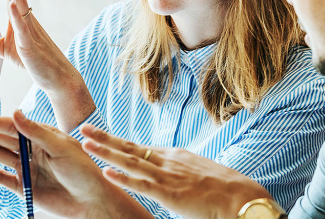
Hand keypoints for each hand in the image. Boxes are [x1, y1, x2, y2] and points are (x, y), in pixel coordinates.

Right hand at [0, 110, 153, 218]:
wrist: (92, 200)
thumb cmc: (84, 170)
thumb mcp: (62, 147)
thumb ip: (36, 132)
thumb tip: (15, 113)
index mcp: (41, 134)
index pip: (10, 126)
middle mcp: (31, 148)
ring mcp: (26, 167)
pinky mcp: (24, 187)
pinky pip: (0, 177)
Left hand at [81, 124, 272, 218]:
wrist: (241, 197)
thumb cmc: (223, 190)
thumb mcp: (196, 175)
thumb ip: (180, 174)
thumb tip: (171, 178)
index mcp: (173, 156)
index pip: (138, 147)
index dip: (116, 141)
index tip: (98, 135)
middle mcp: (167, 161)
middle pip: (128, 147)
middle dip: (104, 138)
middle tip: (83, 128)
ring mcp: (167, 176)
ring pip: (130, 161)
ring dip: (106, 152)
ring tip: (86, 144)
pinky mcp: (170, 193)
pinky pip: (142, 184)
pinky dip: (123, 177)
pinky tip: (107, 172)